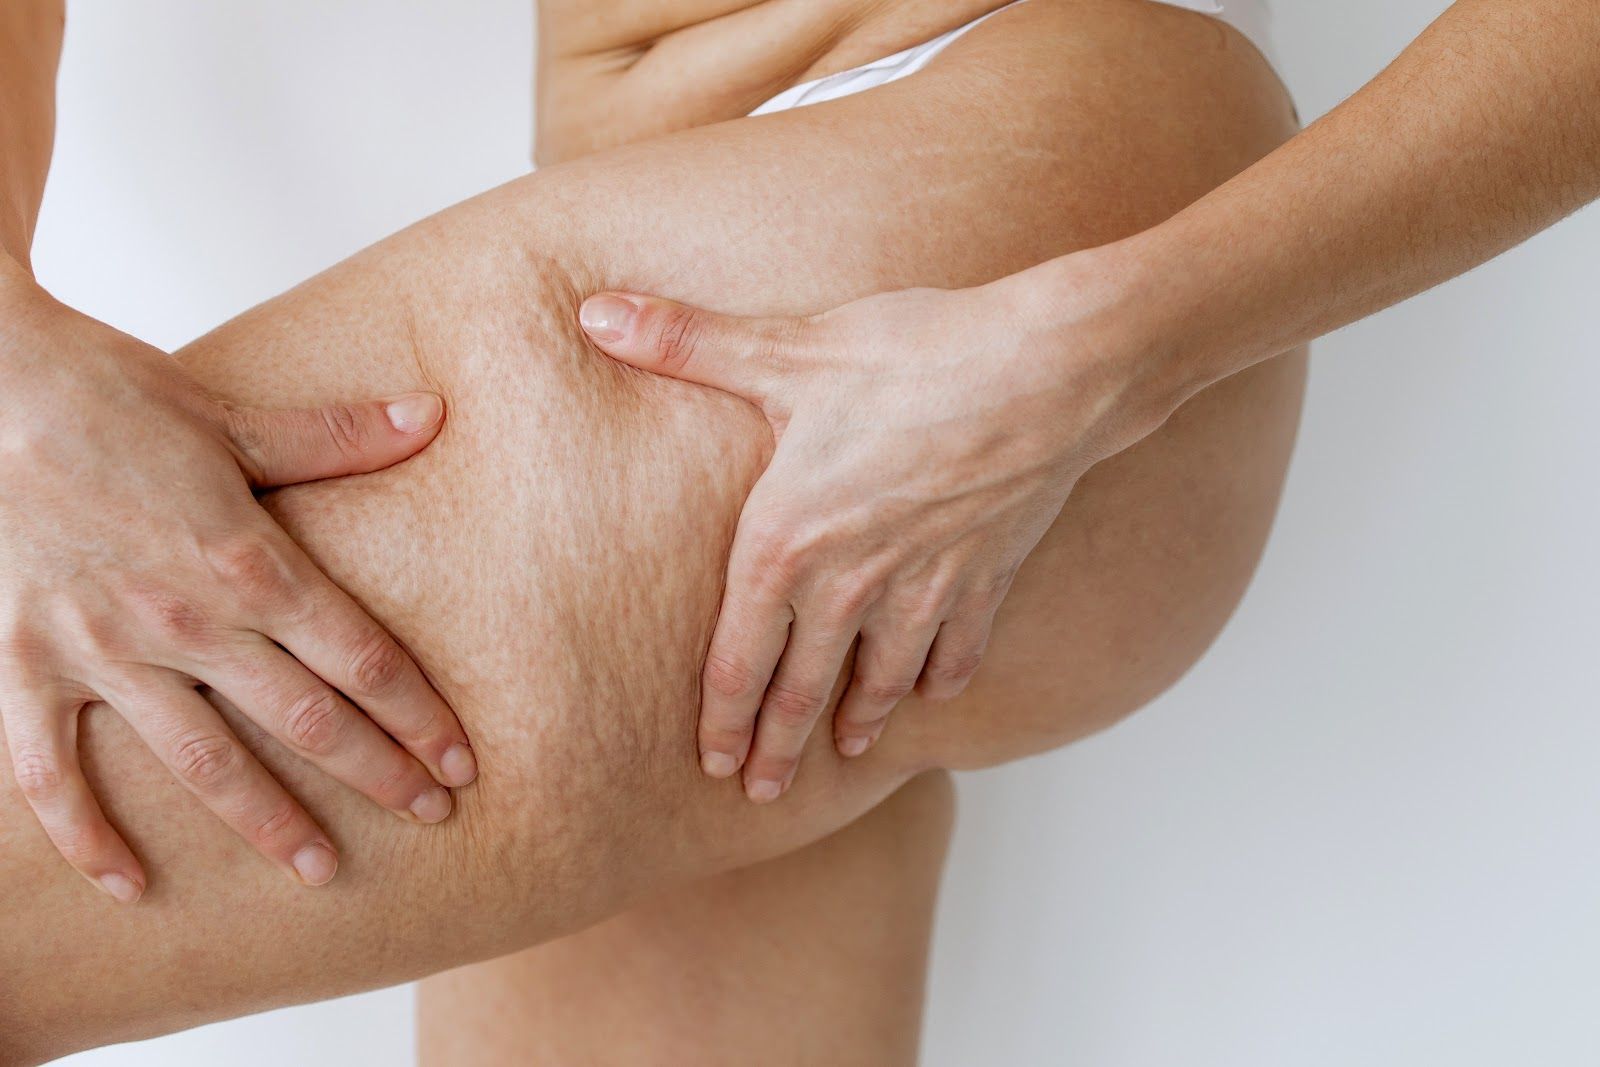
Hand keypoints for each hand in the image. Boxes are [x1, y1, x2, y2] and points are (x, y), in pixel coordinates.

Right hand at [0, 275, 475, 901]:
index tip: (461, 762)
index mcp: (247, 560)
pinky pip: (51, 774)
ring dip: (267, 823)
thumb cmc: (108, 397)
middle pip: (305, 720)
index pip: (361, 658)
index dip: (419, 716)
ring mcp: (101, 651)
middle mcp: (185, 619)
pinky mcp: (23, 666)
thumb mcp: (233, 417)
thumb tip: (432, 413)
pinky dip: (86, 836)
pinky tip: (130, 885)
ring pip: (203, 763)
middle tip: (430, 818)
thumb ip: (337, 436)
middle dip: (376, 774)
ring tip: (321, 871)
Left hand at [578, 265, 1174, 801]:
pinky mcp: (984, 580)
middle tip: (764, 793)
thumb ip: (686, 343)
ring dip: (859, 721)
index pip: (737, 658)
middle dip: (779, 747)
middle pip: (803, 690)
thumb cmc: (913, 356)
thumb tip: (594, 310)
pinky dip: (942, 677)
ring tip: (848, 751)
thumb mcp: (790, 350)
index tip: (715, 763)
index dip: (722, 718)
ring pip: (881, 680)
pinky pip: (957, 650)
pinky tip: (934, 691)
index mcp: (786, 543)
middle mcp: (849, 585)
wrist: (1046, 372)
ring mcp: (923, 591)